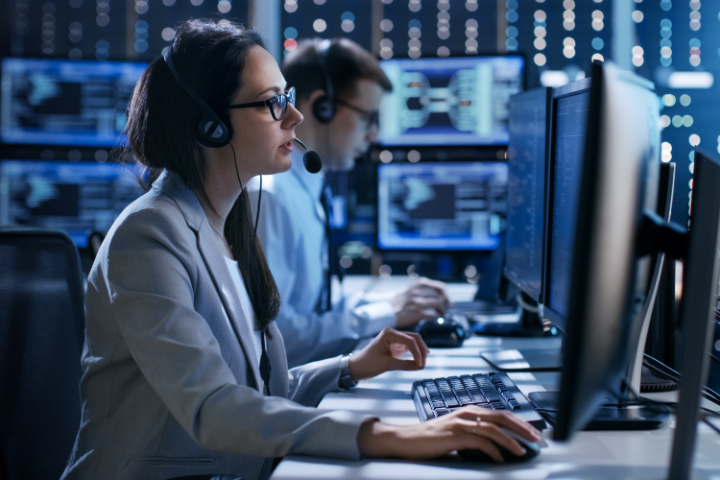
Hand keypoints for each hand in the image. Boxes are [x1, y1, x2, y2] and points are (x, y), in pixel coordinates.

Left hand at [348, 327, 429, 380]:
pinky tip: (418, 361)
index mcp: (389, 333)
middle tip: (424, 364)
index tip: (421, 365)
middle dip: (421, 350)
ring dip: (419, 352)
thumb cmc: (367, 364)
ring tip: (422, 364)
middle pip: (414, 338)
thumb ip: (405, 365)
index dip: (417, 352)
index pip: (410, 340)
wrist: (357, 367)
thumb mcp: (387, 365)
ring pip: (413, 342)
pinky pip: (409, 347)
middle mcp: (393, 333)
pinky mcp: (395, 346)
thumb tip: (420, 366)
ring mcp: (394, 339)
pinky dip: (415, 354)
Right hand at [357, 406, 541, 462]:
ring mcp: (461, 423)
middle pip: (502, 417)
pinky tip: (500, 459)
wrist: (408, 440)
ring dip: (511, 440)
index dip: (519, 422)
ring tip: (522, 450)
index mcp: (470, 411)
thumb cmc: (432, 438)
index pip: (501, 413)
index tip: (533, 432)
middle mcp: (467, 413)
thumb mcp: (457, 431)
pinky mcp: (454, 435)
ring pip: (493, 428)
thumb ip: (475, 432)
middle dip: (522, 428)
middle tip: (536, 439)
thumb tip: (497, 443)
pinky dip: (493, 451)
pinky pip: (480, 441)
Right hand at [391, 277, 449, 328]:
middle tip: (446, 307)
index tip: (447, 299)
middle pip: (440, 295)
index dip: (446, 293)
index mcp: (417, 285)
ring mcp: (417, 302)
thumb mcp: (408, 291)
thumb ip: (419, 289)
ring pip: (438, 303)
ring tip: (441, 313)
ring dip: (442, 309)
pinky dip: (437, 316)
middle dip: (446, 302)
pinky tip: (436, 318)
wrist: (385, 313)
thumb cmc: (397, 303)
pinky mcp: (416, 312)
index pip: (439, 286)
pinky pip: (433, 314)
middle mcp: (417, 291)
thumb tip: (435, 292)